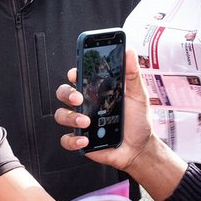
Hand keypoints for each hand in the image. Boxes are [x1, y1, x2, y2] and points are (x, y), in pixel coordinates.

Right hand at [54, 49, 187, 200]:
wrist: (140, 148)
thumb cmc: (137, 121)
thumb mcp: (138, 95)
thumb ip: (132, 74)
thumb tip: (129, 52)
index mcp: (96, 92)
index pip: (78, 78)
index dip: (73, 73)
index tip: (76, 73)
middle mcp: (85, 105)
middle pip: (63, 93)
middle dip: (66, 93)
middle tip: (79, 97)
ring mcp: (80, 123)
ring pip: (61, 115)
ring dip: (70, 117)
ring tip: (86, 121)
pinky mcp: (80, 140)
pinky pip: (66, 139)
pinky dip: (73, 140)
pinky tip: (85, 139)